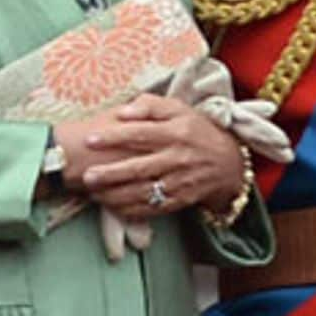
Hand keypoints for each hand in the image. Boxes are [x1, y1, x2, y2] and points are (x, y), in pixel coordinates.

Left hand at [78, 93, 245, 219]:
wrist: (229, 162)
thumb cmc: (197, 131)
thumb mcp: (180, 110)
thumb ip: (150, 105)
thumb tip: (123, 111)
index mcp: (177, 132)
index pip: (140, 133)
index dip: (114, 137)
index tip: (90, 140)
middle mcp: (178, 158)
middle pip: (140, 167)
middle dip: (111, 173)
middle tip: (86, 176)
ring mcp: (180, 181)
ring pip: (143, 191)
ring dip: (116, 195)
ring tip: (93, 193)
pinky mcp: (181, 199)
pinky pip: (153, 208)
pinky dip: (130, 210)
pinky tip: (112, 205)